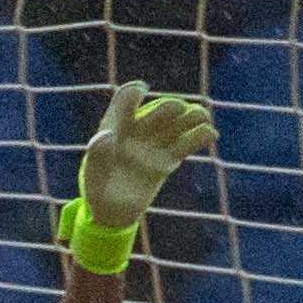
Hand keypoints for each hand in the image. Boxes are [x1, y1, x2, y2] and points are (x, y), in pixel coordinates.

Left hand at [75, 83, 213, 233]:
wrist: (110, 213)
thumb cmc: (96, 190)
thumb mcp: (92, 173)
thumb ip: (97, 153)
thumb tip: (105, 134)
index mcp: (114, 127)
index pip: (125, 100)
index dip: (134, 92)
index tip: (143, 90)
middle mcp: (136, 132)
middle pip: (158, 111)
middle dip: (170, 108)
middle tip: (180, 110)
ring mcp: (153, 146)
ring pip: (176, 125)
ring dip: (191, 117)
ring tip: (203, 118)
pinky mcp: (166, 162)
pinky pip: (184, 146)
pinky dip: (198, 138)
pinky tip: (211, 134)